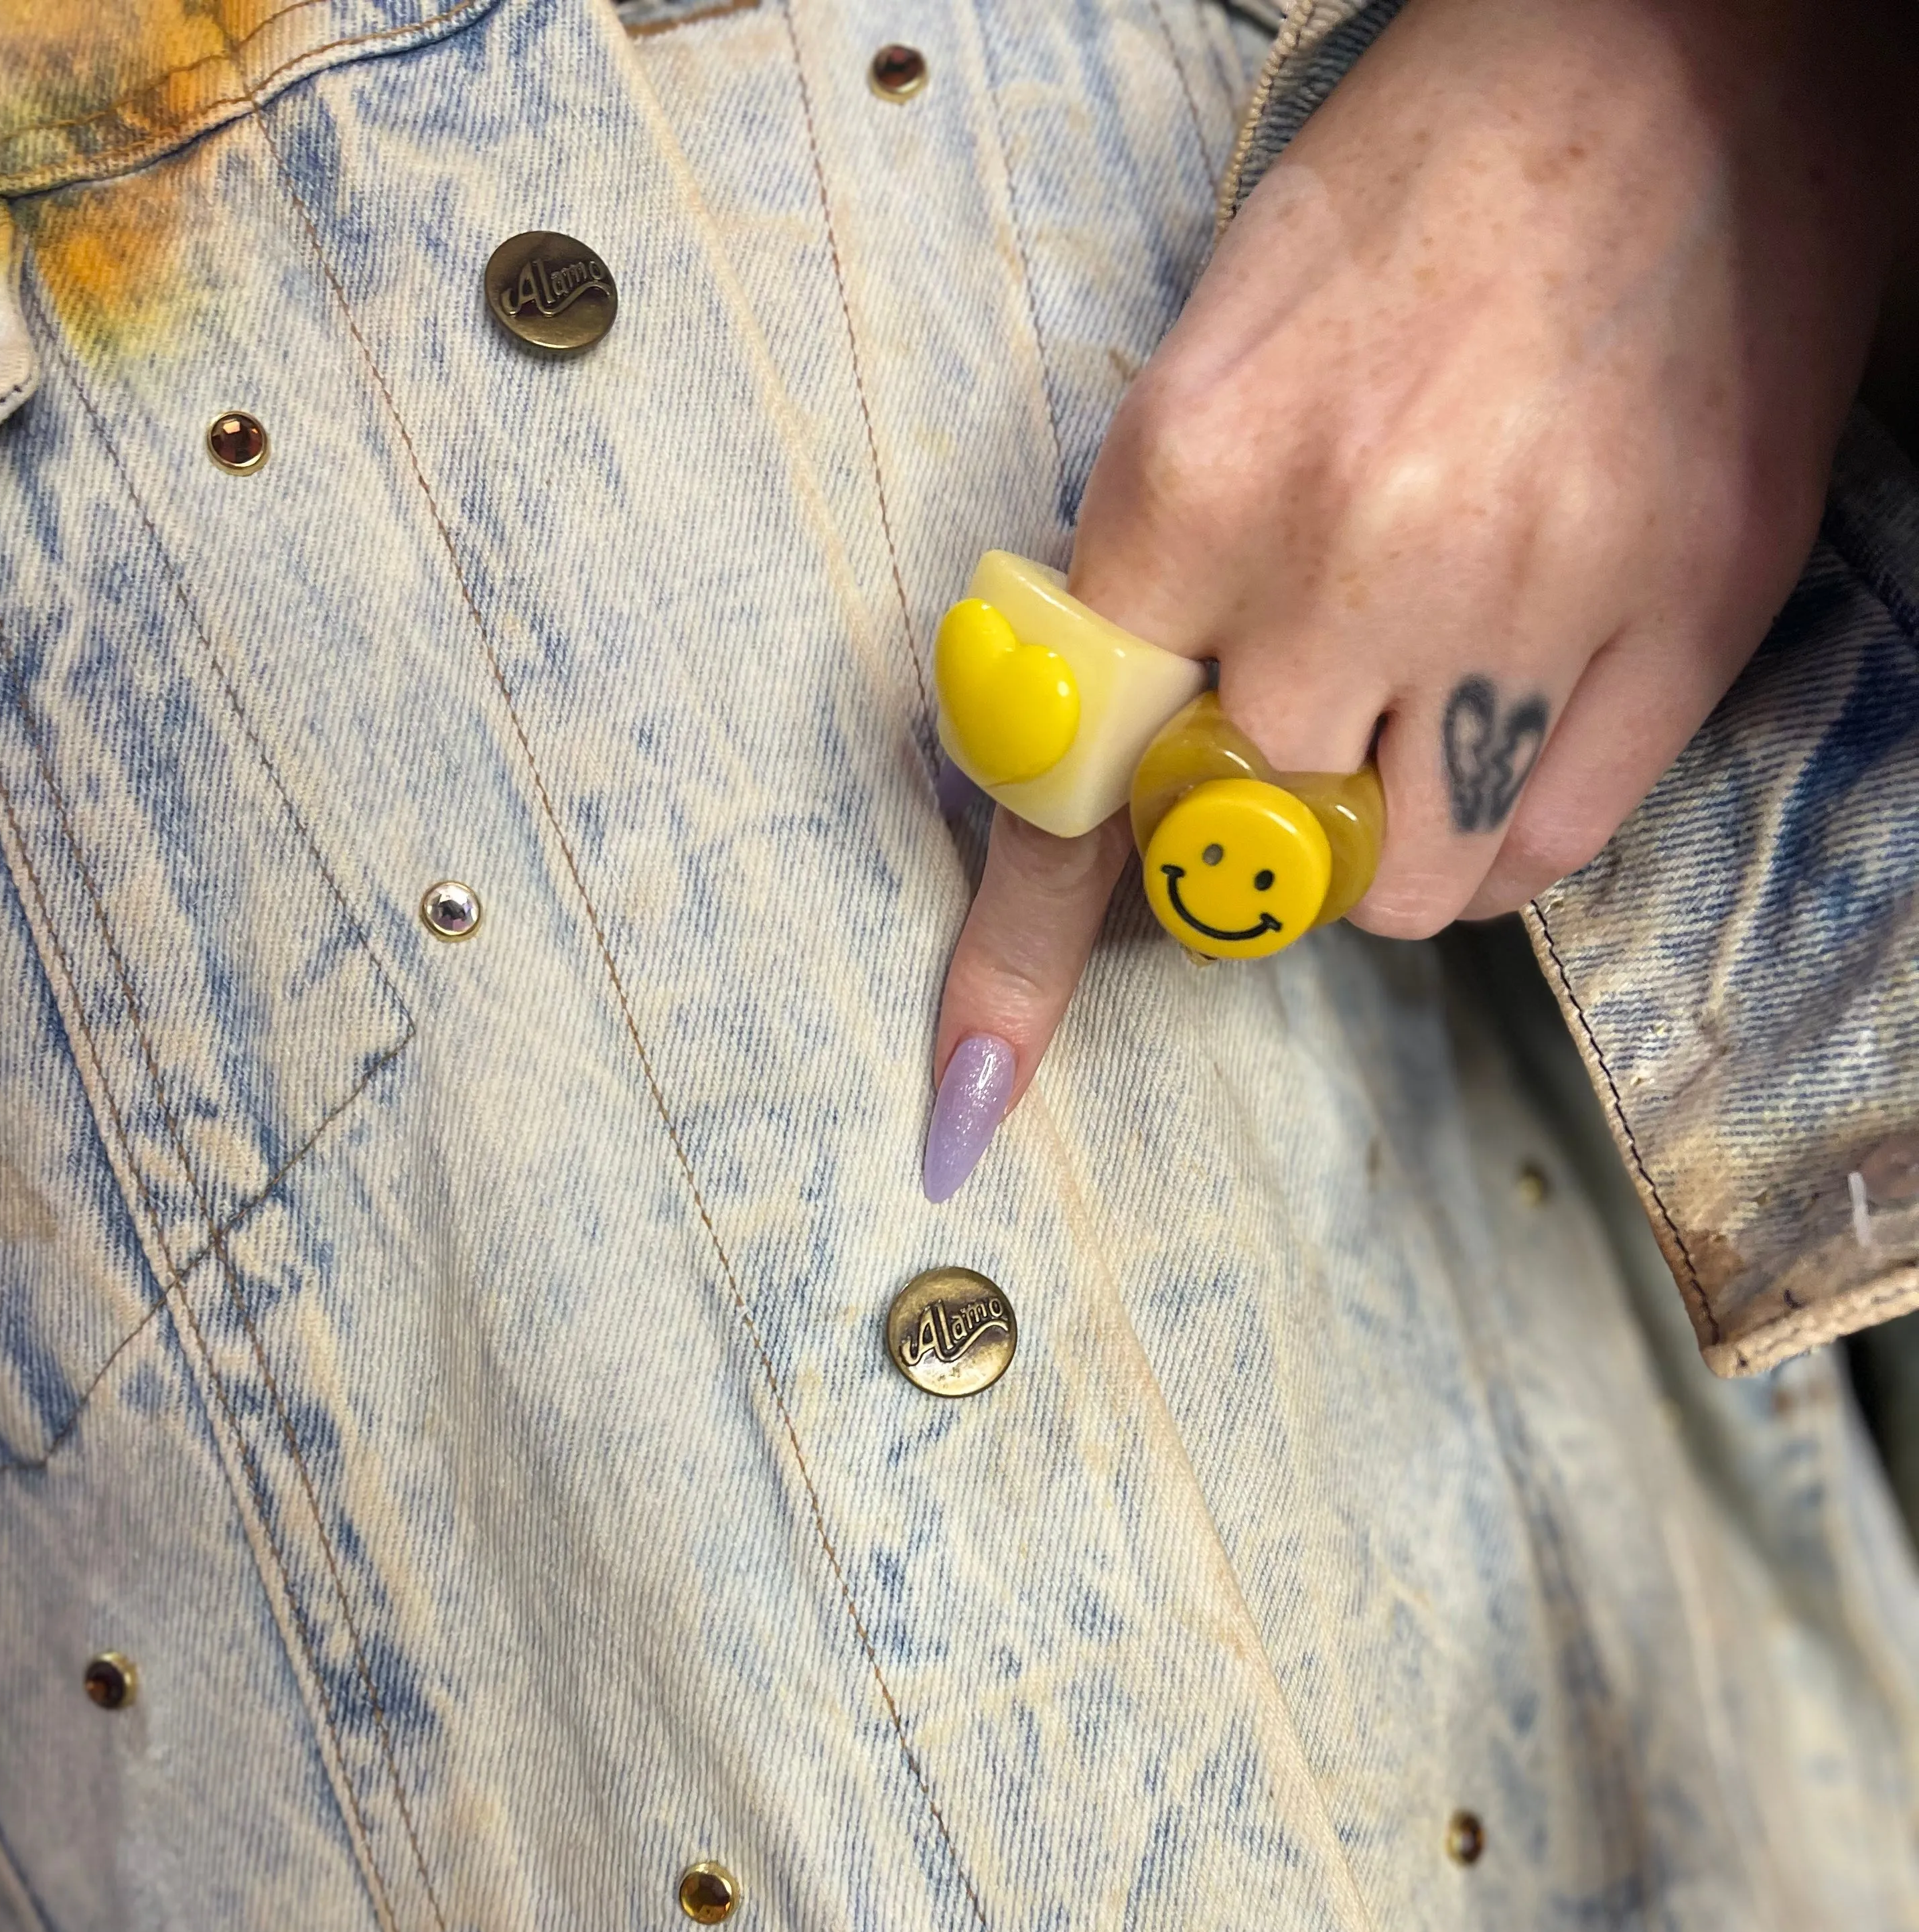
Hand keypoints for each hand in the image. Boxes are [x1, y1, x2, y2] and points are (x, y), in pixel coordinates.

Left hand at [924, 0, 1916, 1199]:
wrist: (1690, 58)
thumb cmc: (1431, 189)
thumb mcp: (1220, 356)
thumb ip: (1157, 576)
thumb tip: (1114, 761)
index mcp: (1194, 476)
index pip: (1071, 780)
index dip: (1019, 957)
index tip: (974, 1096)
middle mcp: (1354, 559)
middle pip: (1250, 852)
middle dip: (1256, 822)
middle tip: (1303, 728)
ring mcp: (1533, 598)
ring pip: (1408, 890)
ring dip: (1392, 845)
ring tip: (1431, 702)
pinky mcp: (1689, 617)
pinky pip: (1551, 852)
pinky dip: (1514, 828)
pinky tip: (1521, 712)